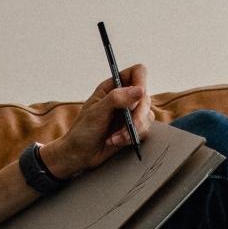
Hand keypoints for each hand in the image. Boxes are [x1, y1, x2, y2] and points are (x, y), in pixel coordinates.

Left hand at [43, 63, 154, 178]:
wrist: (79, 155)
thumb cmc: (82, 131)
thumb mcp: (96, 112)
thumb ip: (117, 99)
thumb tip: (139, 90)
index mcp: (113, 87)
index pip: (137, 73)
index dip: (141, 81)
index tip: (139, 96)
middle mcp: (124, 98)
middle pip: (145, 97)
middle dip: (138, 116)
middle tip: (129, 126)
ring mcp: (130, 114)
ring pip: (148, 116)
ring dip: (133, 130)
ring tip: (116, 138)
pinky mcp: (133, 129)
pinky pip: (144, 130)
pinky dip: (131, 138)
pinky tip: (116, 141)